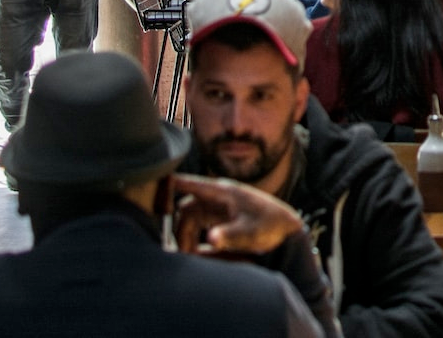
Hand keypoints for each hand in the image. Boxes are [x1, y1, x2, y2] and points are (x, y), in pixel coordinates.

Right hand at [171, 174, 306, 255]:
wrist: (288, 232)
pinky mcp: (221, 221)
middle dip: (182, 231)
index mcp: (222, 192)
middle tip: (185, 253)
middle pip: (186, 211)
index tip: (153, 185)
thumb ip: (230, 235)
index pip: (190, 184)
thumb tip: (211, 239)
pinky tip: (199, 256)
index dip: (170, 184)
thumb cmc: (272, 226)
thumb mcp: (252, 232)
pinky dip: (197, 243)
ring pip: (191, 222)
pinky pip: (200, 231)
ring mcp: (218, 210)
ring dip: (188, 239)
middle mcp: (217, 199)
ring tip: (192, 257)